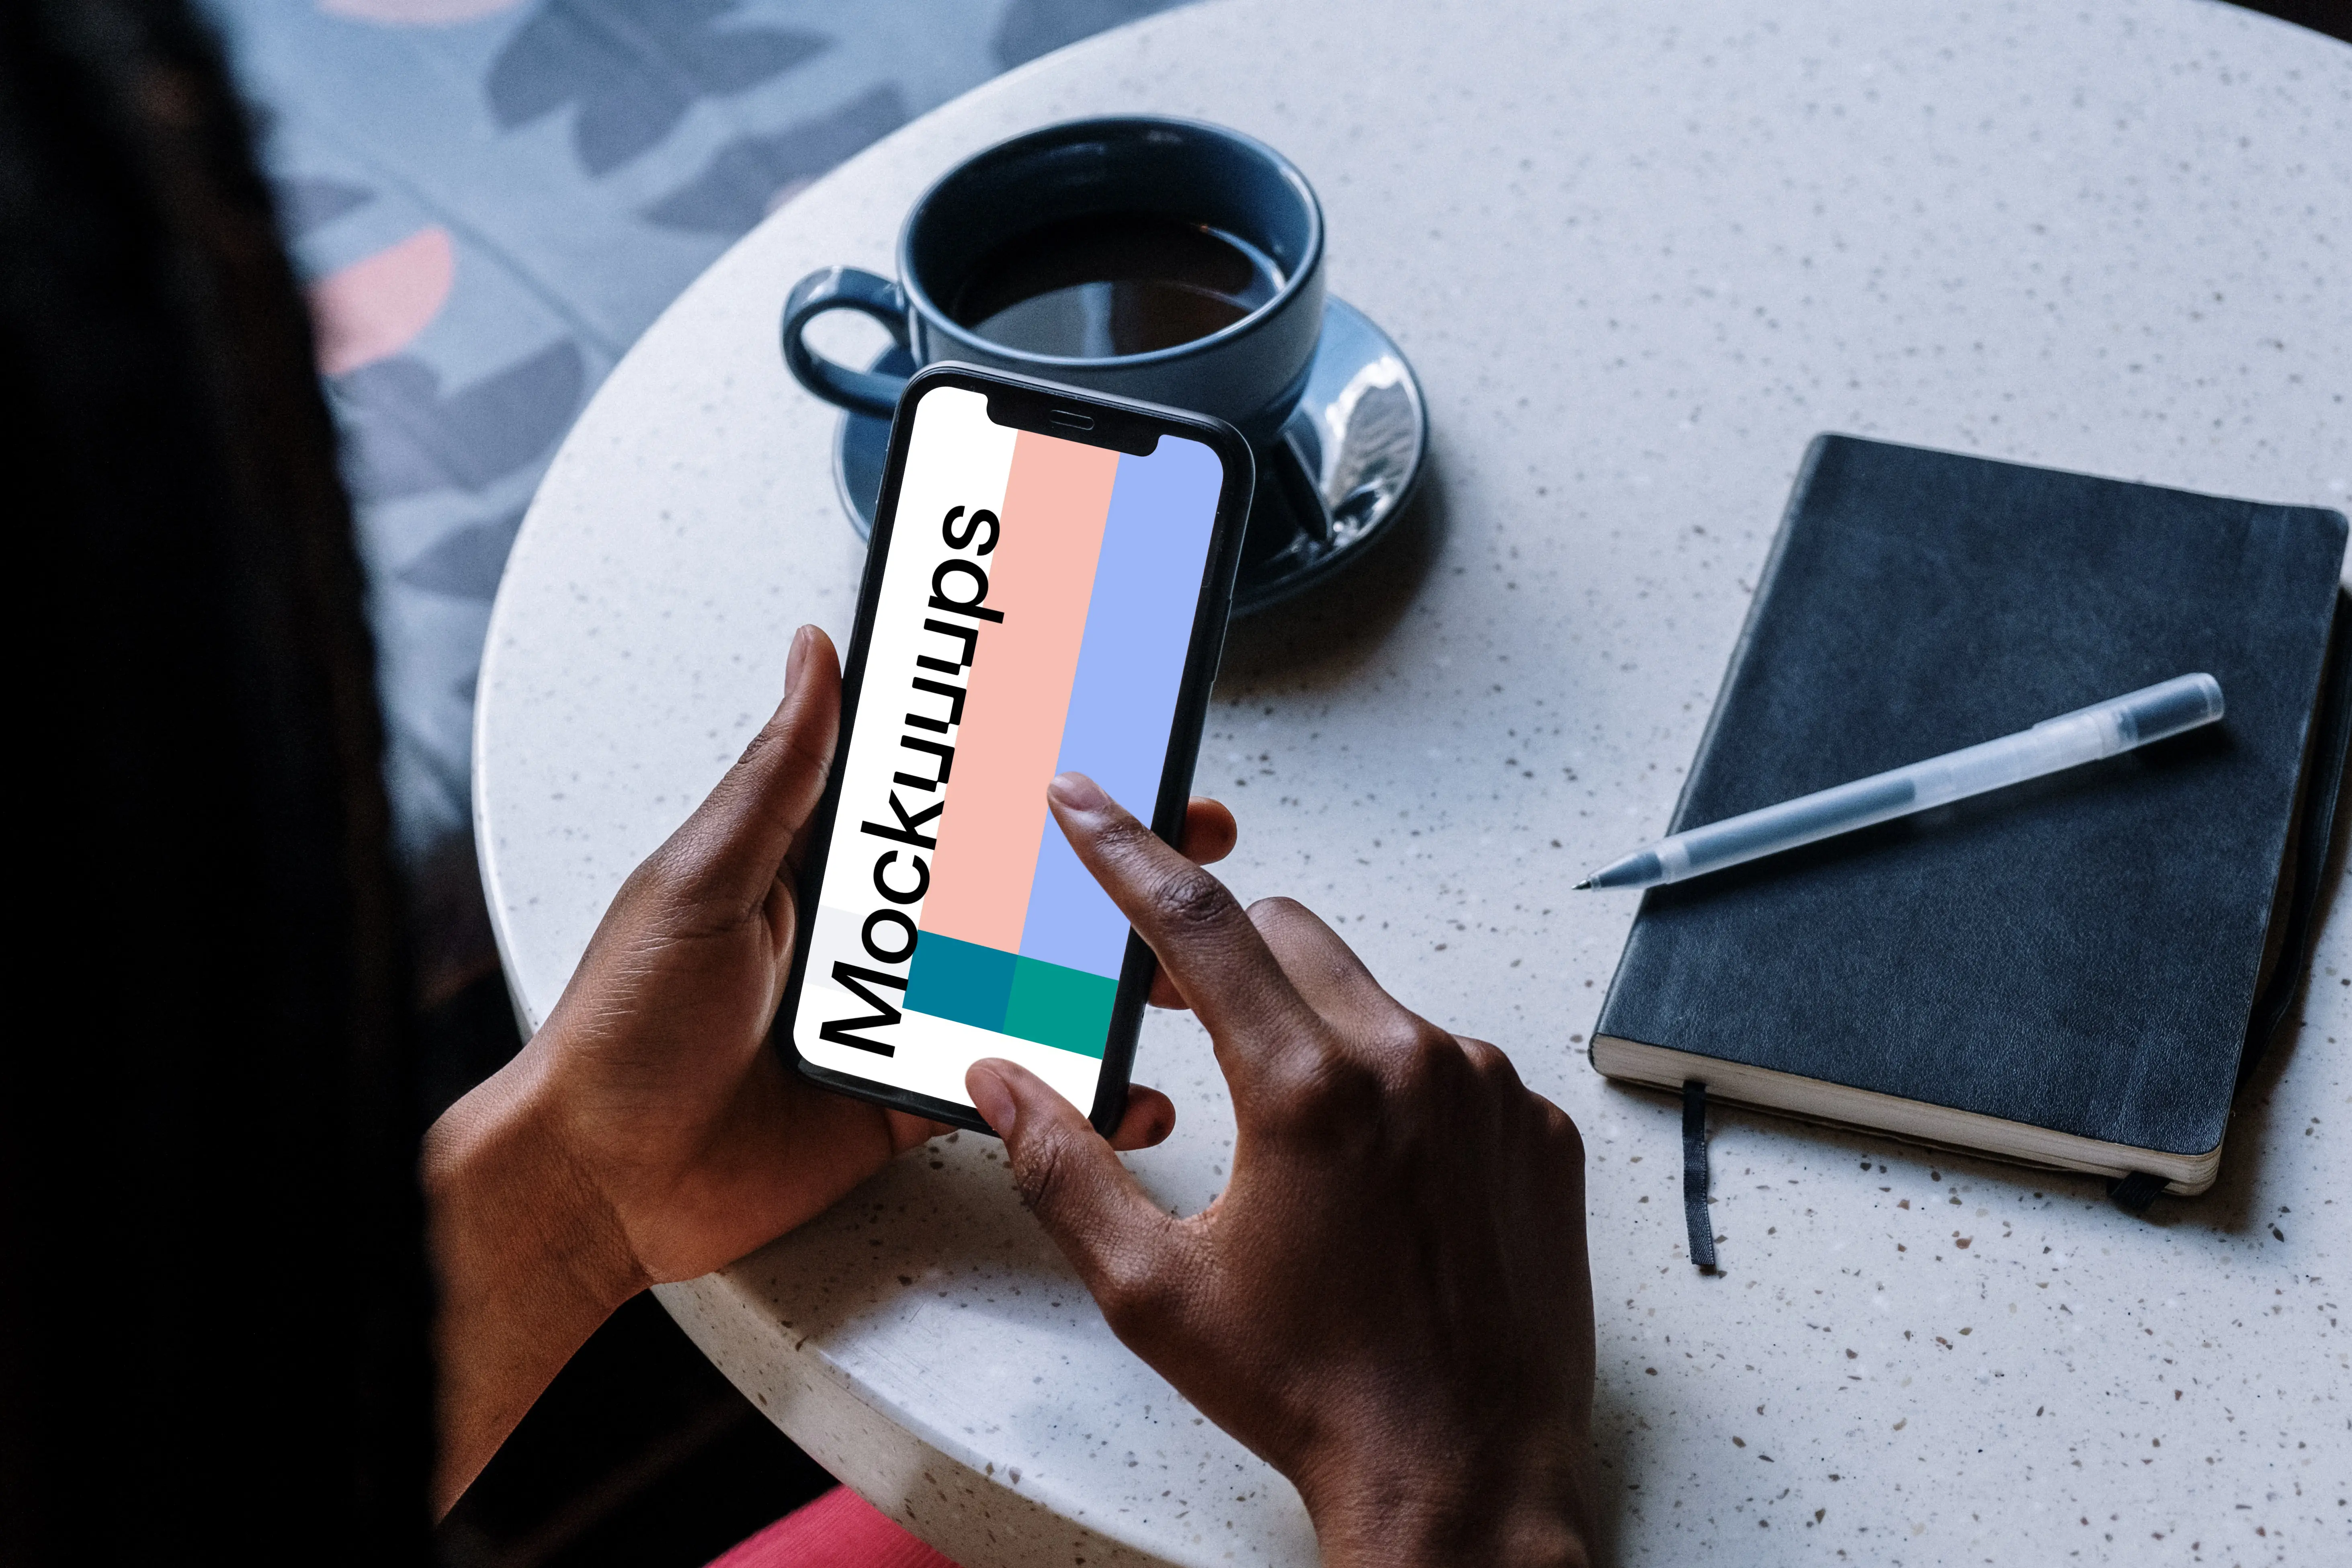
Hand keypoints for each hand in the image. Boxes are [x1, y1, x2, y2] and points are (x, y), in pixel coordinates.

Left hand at [424, 628, 1235, 1511]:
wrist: (600, 1181)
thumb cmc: (623, 1026)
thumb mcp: (702, 879)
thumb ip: (778, 777)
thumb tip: (814, 655)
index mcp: (832, 865)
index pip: (951, 795)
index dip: (1031, 767)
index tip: (1108, 732)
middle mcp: (879, 935)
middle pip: (1017, 884)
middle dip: (1108, 862)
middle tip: (1190, 834)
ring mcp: (904, 1019)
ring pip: (1033, 981)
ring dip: (1113, 970)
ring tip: (1183, 961)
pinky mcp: (913, 1100)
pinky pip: (1012, 1083)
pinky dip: (1076, 1086)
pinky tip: (1130, 1082)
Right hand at [966, 773, 1594, 1567]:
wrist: (1460, 1475)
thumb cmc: (1312, 1390)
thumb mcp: (1153, 1288)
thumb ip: (1064, 1168)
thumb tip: (1002, 1084)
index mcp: (1309, 1090)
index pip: (1197, 922)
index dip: (1125, 851)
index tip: (1087, 801)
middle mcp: (1413, 1065)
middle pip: (1290, 935)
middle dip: (1222, 952)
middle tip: (1175, 1008)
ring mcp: (1490, 1094)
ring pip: (1372, 999)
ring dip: (1314, 1030)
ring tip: (1291, 1141)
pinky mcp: (1537, 1132)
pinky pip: (1450, 1062)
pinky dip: (1397, 1087)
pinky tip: (1374, 1177)